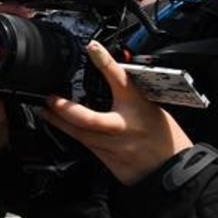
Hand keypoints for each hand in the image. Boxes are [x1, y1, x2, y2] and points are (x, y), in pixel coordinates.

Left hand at [39, 41, 192, 183]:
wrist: (172, 169)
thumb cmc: (164, 137)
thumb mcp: (152, 107)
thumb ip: (129, 93)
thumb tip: (110, 72)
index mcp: (139, 108)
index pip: (122, 80)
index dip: (106, 62)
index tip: (92, 47)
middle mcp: (123, 128)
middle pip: (88, 119)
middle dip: (65, 108)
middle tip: (50, 97)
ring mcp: (113, 147)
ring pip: (78, 134)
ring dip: (58, 121)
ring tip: (45, 110)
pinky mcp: (106, 160)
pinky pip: (82, 145)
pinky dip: (68, 134)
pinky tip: (58, 127)